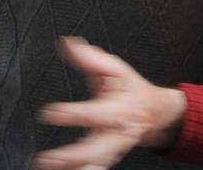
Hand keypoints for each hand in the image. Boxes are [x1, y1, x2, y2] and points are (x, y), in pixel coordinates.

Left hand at [32, 37, 186, 169]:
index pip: (94, 113)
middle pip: (96, 149)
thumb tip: (68, 44)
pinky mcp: (108, 156)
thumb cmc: (131, 89)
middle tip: (49, 159)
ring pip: (96, 163)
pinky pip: (95, 167)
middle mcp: (117, 132)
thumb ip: (90, 59)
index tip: (49, 113)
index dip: (72, 114)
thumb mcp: (115, 69)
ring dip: (75, 168)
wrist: (153, 112)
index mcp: (120, 109)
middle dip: (73, 156)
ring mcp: (113, 148)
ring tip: (53, 169)